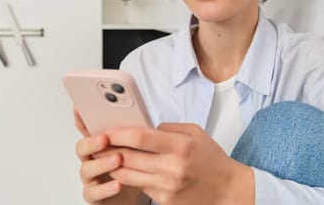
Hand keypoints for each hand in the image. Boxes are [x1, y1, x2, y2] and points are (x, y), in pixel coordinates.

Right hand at [73, 110, 148, 204]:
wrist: (132, 194)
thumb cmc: (132, 169)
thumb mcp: (134, 148)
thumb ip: (130, 135)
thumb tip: (140, 118)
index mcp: (99, 145)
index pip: (87, 128)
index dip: (81, 117)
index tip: (80, 107)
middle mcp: (91, 159)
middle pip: (82, 147)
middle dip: (92, 141)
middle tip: (104, 138)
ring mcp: (91, 177)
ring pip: (87, 169)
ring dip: (101, 164)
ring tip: (117, 159)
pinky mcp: (94, 195)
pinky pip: (93, 193)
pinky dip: (105, 188)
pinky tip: (117, 184)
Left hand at [102, 123, 254, 204]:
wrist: (226, 189)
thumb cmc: (211, 159)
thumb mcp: (195, 133)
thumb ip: (168, 128)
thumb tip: (144, 127)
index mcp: (180, 146)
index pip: (140, 138)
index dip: (118, 133)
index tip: (106, 130)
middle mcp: (172, 167)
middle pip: (128, 157)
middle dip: (108, 149)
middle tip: (97, 143)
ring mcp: (166, 186)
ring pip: (127, 175)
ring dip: (112, 165)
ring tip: (105, 156)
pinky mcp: (164, 200)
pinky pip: (138, 186)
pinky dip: (128, 178)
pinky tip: (124, 170)